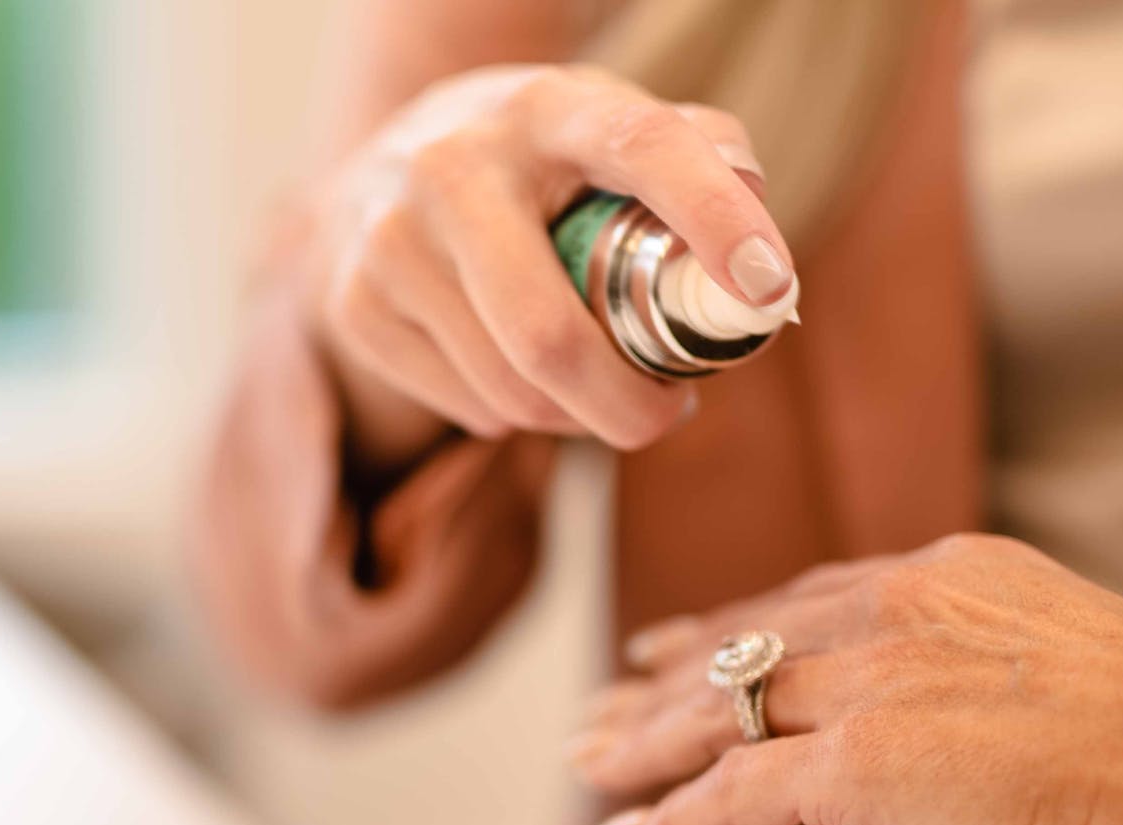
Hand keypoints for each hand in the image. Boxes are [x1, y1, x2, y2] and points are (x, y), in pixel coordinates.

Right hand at [304, 64, 789, 451]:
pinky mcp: (354, 303)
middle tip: (668, 415)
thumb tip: (764, 239)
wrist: (382, 168)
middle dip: (627, 407)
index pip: (643, 151)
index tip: (768, 287)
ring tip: (594, 390)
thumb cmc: (538, 164)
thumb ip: (703, 158)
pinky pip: (468, 408)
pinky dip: (514, 416)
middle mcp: (453, 165)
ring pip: (510, 390)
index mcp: (546, 109)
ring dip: (575, 417)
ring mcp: (391, 238)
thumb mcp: (609, 132)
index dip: (714, 219)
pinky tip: (516, 376)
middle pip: (548, 335)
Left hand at [569, 534, 1122, 824]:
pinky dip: (673, 820)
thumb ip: (956, 750)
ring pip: (723, 707)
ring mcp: (876, 677)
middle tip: (606, 700)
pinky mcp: (860, 758)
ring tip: (590, 763)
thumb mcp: (1054, 714)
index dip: (737, 626)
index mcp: (952, 577)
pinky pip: (735, 791)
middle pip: (751, 640)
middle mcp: (902, 606)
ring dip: (648, 743)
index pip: (813, 598)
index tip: (678, 643)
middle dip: (671, 677)